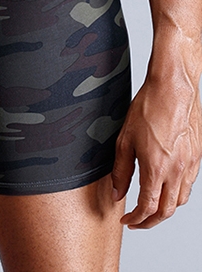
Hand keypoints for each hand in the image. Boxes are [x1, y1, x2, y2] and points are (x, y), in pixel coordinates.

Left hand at [111, 68, 201, 228]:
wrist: (172, 90)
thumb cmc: (148, 109)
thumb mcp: (124, 140)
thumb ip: (121, 170)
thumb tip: (118, 192)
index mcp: (156, 168)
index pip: (147, 208)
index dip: (136, 219)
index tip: (127, 220)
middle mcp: (176, 171)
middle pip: (167, 211)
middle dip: (150, 222)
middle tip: (137, 222)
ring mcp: (190, 165)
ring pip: (180, 201)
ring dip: (164, 210)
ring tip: (149, 208)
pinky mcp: (197, 157)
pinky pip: (188, 185)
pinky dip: (176, 195)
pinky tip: (165, 189)